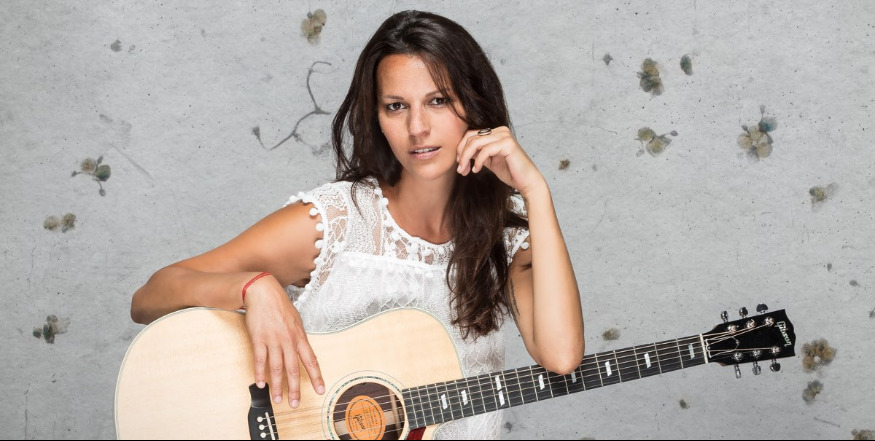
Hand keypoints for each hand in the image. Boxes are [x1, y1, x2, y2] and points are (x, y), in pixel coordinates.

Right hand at [242, 274, 323, 407]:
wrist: (263, 292)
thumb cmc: (279, 305)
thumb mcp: (296, 320)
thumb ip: (298, 337)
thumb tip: (302, 350)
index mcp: (300, 337)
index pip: (311, 360)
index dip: (316, 376)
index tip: (320, 390)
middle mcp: (288, 340)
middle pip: (294, 369)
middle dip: (295, 389)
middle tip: (295, 404)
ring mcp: (273, 340)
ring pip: (277, 368)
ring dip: (277, 386)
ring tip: (278, 399)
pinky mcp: (259, 339)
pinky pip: (260, 360)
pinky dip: (260, 373)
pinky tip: (261, 383)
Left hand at [455, 126, 544, 195]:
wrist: (526, 181)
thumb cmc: (510, 172)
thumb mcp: (488, 160)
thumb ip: (477, 153)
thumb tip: (461, 152)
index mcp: (496, 132)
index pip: (471, 134)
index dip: (461, 148)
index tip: (459, 164)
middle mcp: (500, 130)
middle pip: (471, 137)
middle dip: (462, 154)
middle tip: (460, 169)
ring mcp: (504, 135)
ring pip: (475, 142)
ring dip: (466, 158)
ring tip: (464, 170)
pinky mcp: (508, 143)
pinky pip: (485, 150)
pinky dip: (478, 161)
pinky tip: (477, 170)